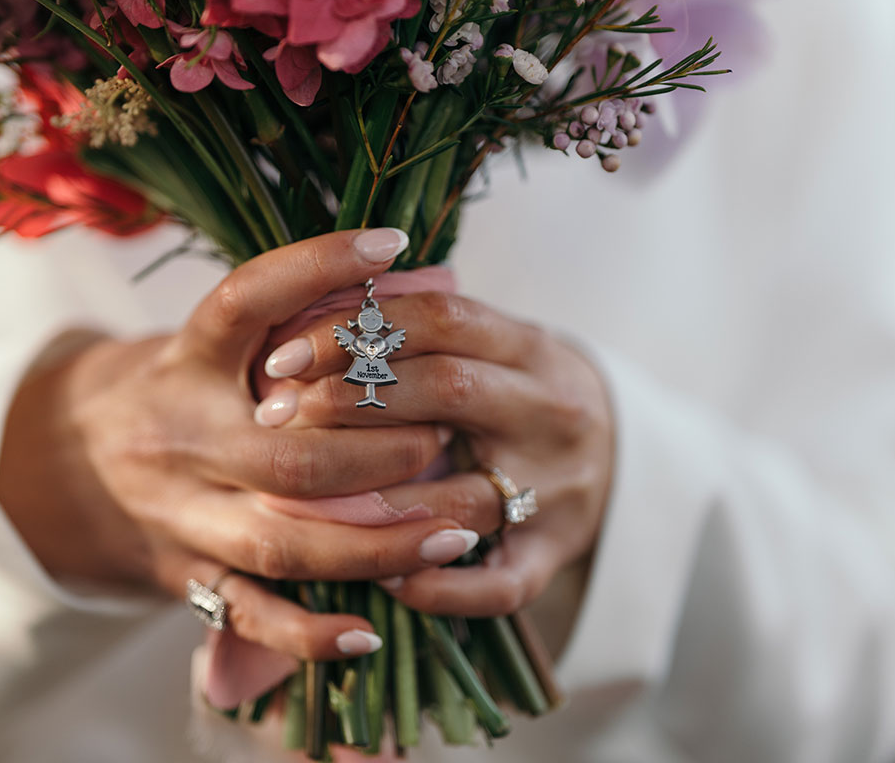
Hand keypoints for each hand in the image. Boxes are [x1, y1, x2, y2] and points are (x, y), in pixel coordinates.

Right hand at [0, 229, 479, 660]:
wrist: (65, 460)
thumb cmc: (174, 388)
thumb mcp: (211, 344)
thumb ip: (289, 319)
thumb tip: (408, 279)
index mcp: (184, 361)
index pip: (244, 302)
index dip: (315, 267)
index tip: (389, 242)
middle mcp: (179, 437)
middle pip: (286, 455)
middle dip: (378, 453)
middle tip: (445, 438)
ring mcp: (182, 515)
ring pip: (282, 544)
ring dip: (376, 544)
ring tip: (453, 532)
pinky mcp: (187, 574)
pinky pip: (250, 614)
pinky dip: (310, 633)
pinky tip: (370, 630)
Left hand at [254, 290, 614, 615]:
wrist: (621, 457)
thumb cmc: (521, 395)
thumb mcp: (495, 347)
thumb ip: (423, 332)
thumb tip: (308, 307)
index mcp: (530, 349)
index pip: (439, 319)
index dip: (353, 330)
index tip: (282, 354)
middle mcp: (549, 412)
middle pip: (446, 390)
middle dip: (348, 399)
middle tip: (273, 414)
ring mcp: (557, 488)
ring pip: (464, 493)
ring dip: (378, 500)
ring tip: (303, 499)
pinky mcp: (555, 554)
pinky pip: (499, 584)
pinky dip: (439, 587)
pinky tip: (385, 580)